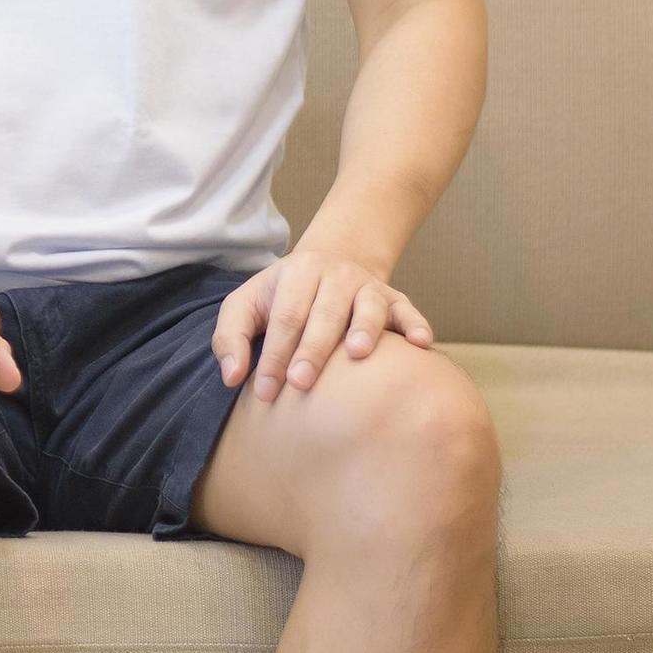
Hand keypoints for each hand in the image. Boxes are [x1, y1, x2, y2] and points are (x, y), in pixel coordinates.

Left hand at [212, 237, 434, 401]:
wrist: (331, 260)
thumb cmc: (281, 295)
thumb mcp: (246, 304)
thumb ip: (231, 338)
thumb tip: (232, 378)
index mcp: (296, 274)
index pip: (285, 318)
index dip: (274, 355)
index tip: (266, 392)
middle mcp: (334, 276)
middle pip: (324, 314)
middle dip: (312, 350)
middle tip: (301, 383)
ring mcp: (367, 286)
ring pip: (368, 306)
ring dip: (365, 329)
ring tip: (358, 354)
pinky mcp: (393, 297)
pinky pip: (407, 309)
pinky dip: (415, 324)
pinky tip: (421, 343)